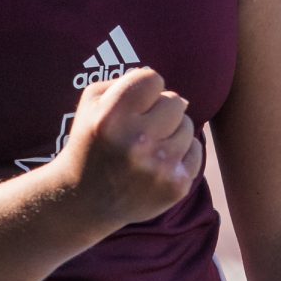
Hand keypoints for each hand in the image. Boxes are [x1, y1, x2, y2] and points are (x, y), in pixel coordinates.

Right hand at [57, 67, 202, 229]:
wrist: (85, 202)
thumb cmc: (90, 142)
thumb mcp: (91, 104)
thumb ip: (125, 80)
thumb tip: (163, 86)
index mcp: (112, 117)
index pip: (153, 78)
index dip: (144, 88)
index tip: (133, 103)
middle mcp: (137, 142)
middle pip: (176, 101)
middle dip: (160, 109)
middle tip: (142, 126)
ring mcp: (159, 167)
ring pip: (187, 125)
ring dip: (171, 131)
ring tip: (148, 146)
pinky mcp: (175, 187)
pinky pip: (195, 150)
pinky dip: (181, 153)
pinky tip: (158, 162)